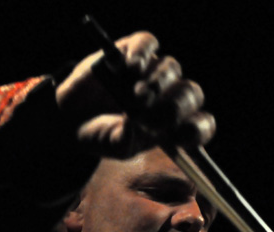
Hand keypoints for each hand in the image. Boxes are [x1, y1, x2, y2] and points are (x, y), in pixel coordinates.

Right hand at [55, 31, 214, 155]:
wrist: (71, 118)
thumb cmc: (101, 135)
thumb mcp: (116, 146)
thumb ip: (128, 140)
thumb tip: (136, 121)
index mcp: (174, 124)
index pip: (201, 124)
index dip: (198, 129)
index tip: (181, 136)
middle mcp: (169, 95)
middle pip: (191, 93)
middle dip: (175, 107)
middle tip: (150, 119)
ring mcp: (152, 71)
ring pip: (172, 68)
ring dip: (159, 83)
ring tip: (138, 97)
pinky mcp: (132, 51)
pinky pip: (147, 43)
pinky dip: (142, 53)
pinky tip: (132, 67)